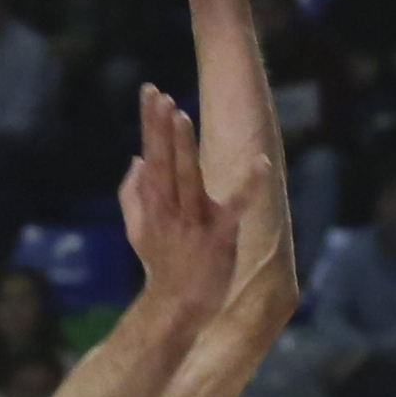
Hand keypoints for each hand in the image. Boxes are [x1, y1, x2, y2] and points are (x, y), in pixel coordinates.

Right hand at [118, 85, 260, 322]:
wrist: (177, 305)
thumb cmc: (162, 264)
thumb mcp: (138, 228)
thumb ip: (132, 193)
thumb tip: (135, 160)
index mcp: (154, 203)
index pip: (151, 155)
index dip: (151, 123)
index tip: (151, 91)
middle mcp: (171, 209)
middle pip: (164, 162)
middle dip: (161, 128)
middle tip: (160, 96)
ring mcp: (194, 223)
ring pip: (188, 178)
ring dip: (184, 147)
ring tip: (182, 115)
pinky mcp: (219, 237)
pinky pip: (236, 207)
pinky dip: (250, 185)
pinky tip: (263, 163)